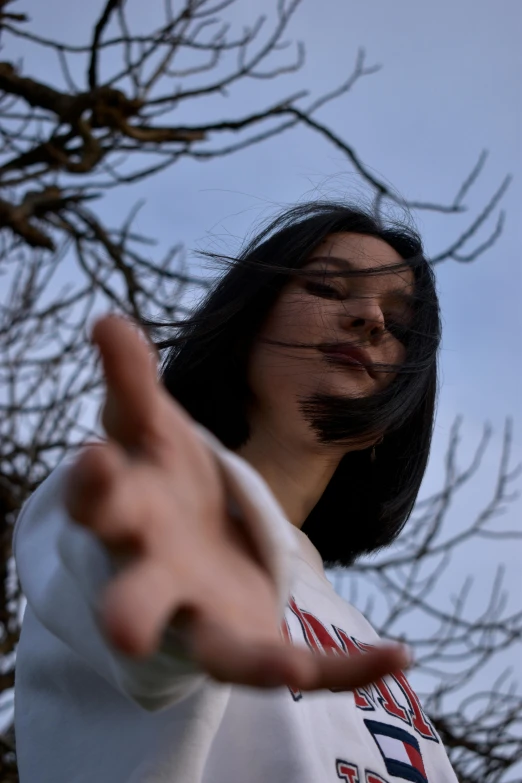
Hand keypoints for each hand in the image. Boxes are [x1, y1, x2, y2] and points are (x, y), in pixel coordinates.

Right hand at [65, 315, 409, 690]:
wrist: (181, 543)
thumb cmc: (160, 480)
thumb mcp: (149, 426)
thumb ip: (131, 379)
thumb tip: (107, 317)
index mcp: (129, 513)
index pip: (101, 501)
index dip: (93, 484)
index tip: (94, 457)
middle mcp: (157, 574)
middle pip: (139, 597)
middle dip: (132, 610)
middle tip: (122, 629)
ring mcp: (202, 614)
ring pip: (217, 651)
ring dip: (252, 662)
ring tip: (291, 671)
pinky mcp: (248, 637)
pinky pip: (293, 663)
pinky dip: (342, 667)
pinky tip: (396, 653)